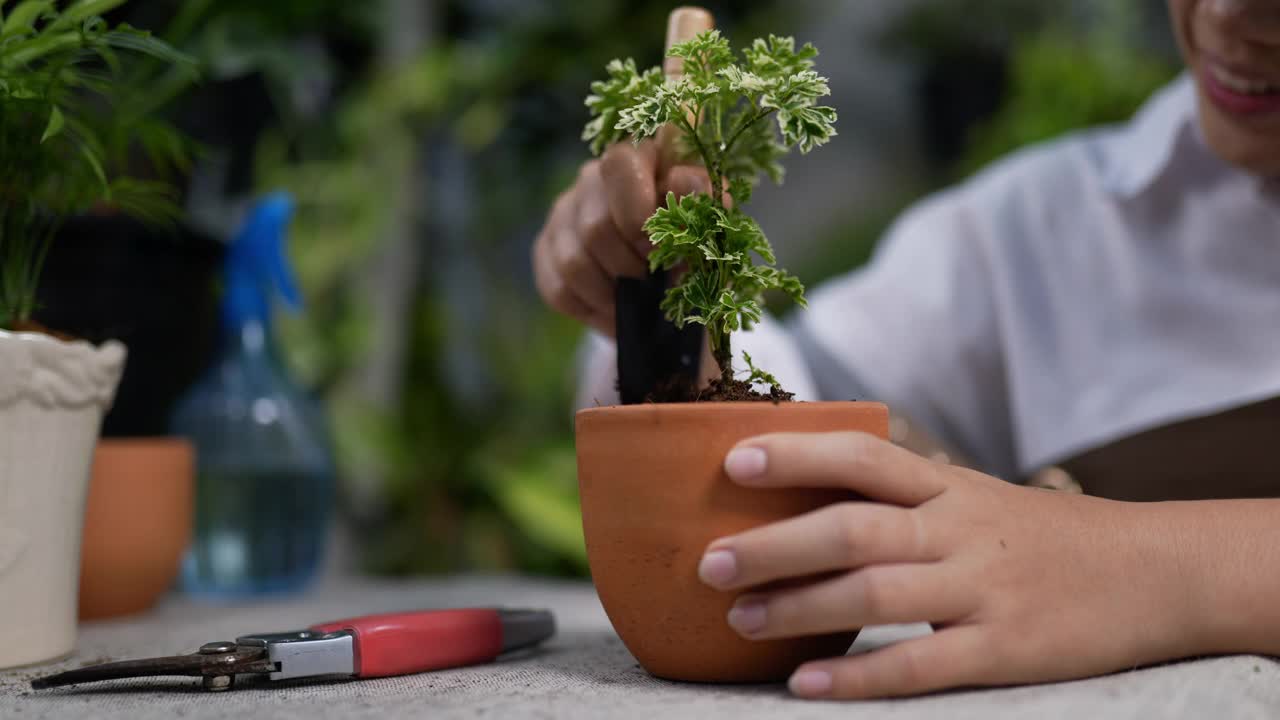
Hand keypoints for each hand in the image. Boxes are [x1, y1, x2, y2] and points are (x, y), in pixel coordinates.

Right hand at [532, 140, 710, 336]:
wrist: (669, 295)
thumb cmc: (694, 251)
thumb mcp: (710, 231)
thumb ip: (702, 205)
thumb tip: (681, 180)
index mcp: (642, 158)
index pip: (623, 160)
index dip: (637, 206)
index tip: (661, 242)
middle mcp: (595, 176)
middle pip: (597, 224)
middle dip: (632, 265)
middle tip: (655, 279)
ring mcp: (564, 210)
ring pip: (575, 261)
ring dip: (612, 292)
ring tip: (637, 300)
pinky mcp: (545, 248)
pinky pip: (558, 287)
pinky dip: (592, 307)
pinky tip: (614, 307)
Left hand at [696, 433, 1198, 698]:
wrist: (1154, 571)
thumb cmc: (1042, 534)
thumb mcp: (975, 495)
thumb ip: (903, 494)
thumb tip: (807, 490)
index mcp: (949, 486)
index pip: (862, 457)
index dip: (798, 455)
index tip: (734, 461)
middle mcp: (959, 530)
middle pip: (853, 528)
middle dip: (775, 545)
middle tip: (711, 562)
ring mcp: (982, 590)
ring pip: (876, 593)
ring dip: (799, 607)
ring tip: (739, 620)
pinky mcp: (1005, 649)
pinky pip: (919, 664)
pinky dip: (858, 676)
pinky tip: (807, 683)